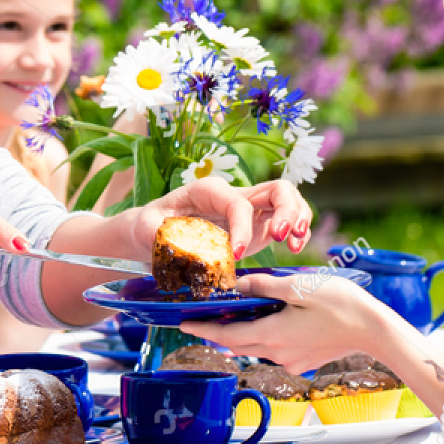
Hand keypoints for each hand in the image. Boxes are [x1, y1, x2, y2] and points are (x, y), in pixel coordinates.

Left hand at [129, 178, 313, 259]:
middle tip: (281, 238)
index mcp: (210, 191)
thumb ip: (154, 233)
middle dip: (287, 211)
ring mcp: (251, 210)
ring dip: (299, 219)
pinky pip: (287, 222)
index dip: (242, 226)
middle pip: (277, 189)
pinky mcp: (258, 227)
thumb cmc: (151, 224)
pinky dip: (297, 232)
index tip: (236, 254)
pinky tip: (295, 248)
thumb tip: (173, 247)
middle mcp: (235, 196)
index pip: (238, 203)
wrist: (156, 230)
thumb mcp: (144, 226)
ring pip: (289, 201)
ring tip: (295, 244)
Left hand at [179, 270, 382, 370]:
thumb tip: (238, 286)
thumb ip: (264, 287)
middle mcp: (276, 352)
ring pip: (256, 348)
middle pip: (236, 344)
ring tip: (233, 317)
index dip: (202, 329)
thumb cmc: (340, 303)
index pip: (224, 334)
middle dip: (217, 333)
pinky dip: (265, 338)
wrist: (374, 330)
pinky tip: (270, 323)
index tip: (182, 324)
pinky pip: (276, 351)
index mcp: (271, 334)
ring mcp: (291, 360)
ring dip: (242, 334)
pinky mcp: (304, 361)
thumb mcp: (298, 287)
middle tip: (200, 320)